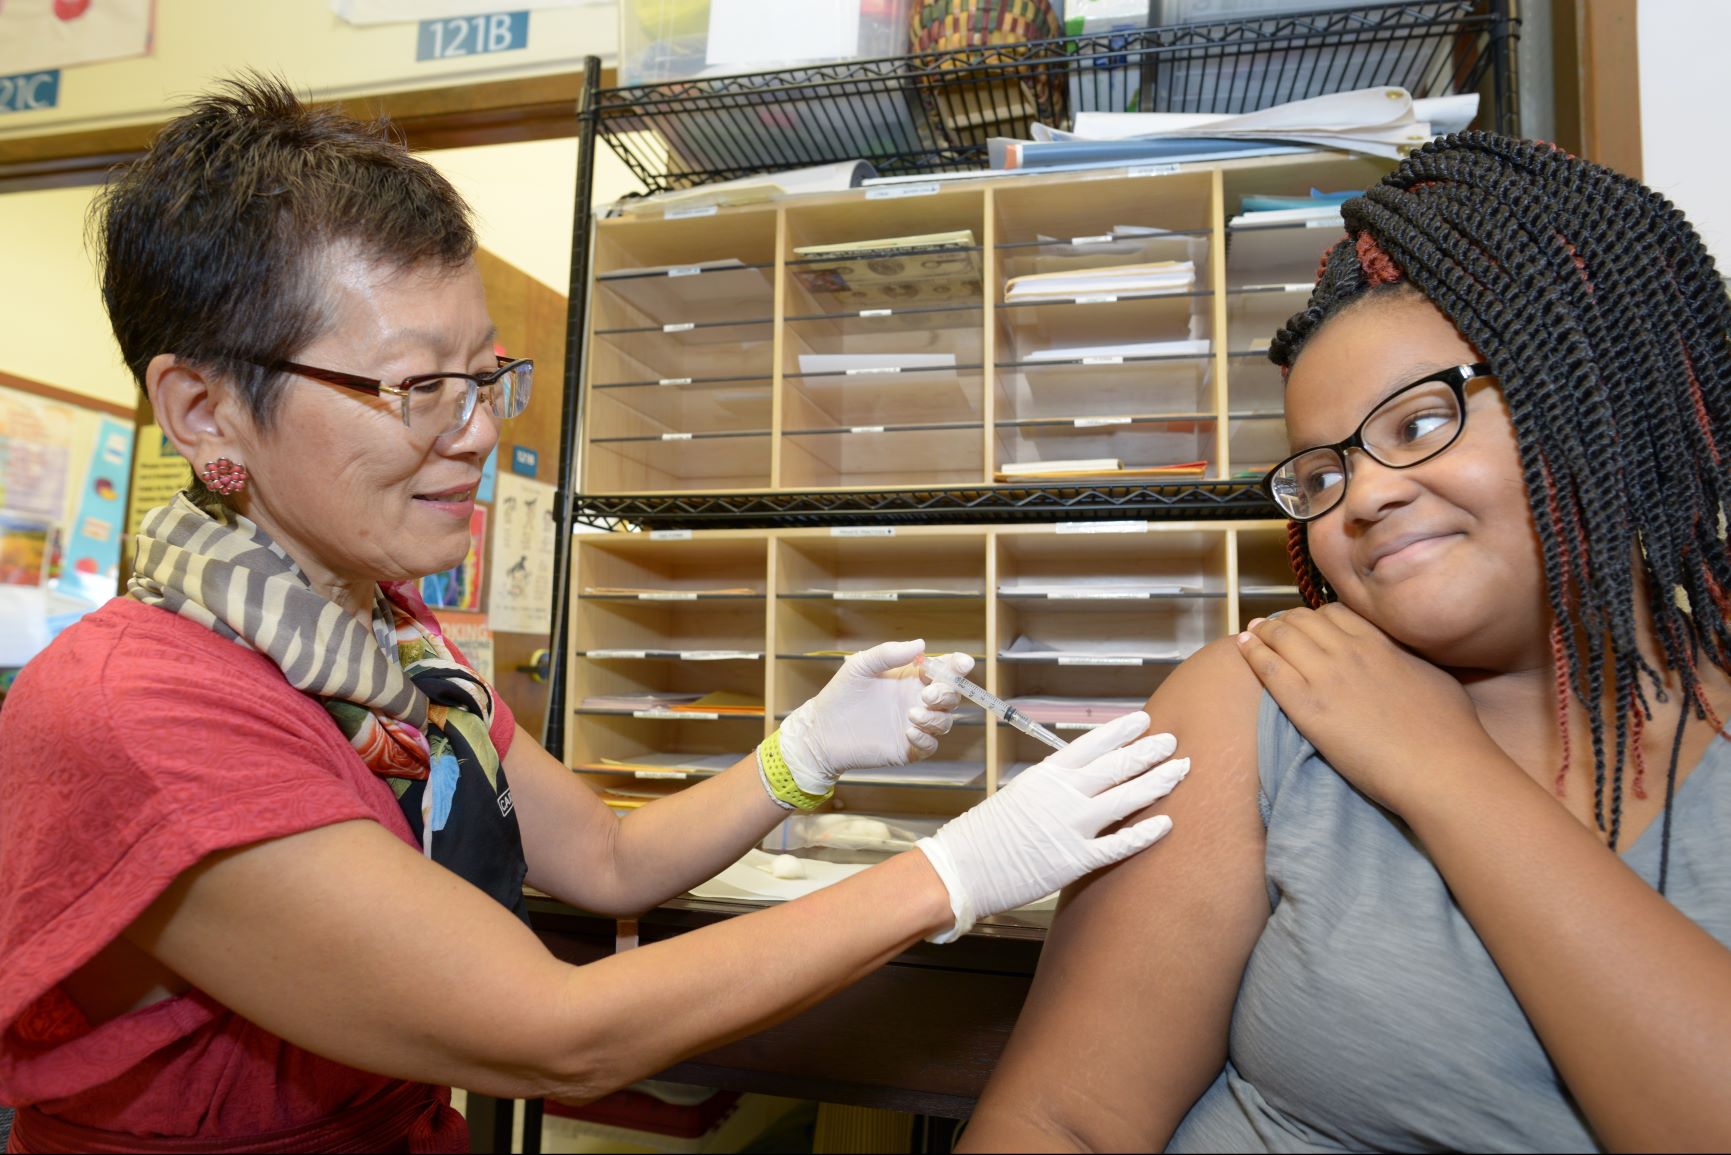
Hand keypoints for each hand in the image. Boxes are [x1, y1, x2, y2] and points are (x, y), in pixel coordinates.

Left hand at [777, 639, 971, 793]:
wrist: (823, 731)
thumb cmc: (841, 694)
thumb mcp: (861, 665)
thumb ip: (889, 653)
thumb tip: (921, 644)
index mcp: (912, 677)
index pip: (944, 669)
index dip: (958, 665)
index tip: (962, 663)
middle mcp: (918, 700)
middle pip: (951, 696)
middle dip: (946, 693)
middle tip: (926, 694)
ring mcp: (915, 724)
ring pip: (945, 721)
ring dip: (935, 717)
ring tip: (911, 715)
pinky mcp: (909, 748)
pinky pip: (931, 745)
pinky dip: (926, 738)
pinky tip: (909, 732)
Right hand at [916, 711, 1187, 941]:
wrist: (962, 868)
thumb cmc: (984, 834)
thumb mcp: (1018, 795)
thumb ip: (1051, 787)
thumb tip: (1079, 780)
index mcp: (1046, 775)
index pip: (1092, 744)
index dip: (1121, 731)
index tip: (1143, 720)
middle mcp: (1062, 796)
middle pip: (1116, 767)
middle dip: (1149, 752)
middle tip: (1173, 742)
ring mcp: (1071, 827)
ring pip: (1125, 799)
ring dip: (1156, 782)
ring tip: (1180, 770)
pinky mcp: (1074, 861)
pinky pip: (1118, 846)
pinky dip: (1144, 834)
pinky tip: (1167, 824)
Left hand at [1234, 603, 1493, 814]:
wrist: (1438, 764)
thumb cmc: (1450, 730)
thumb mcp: (1435, 678)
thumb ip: (1410, 662)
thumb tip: (1408, 662)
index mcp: (1379, 642)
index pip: (1335, 614)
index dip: (1315, 616)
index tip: (1306, 622)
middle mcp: (1349, 650)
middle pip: (1304, 621)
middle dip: (1285, 620)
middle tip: (1271, 626)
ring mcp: (1325, 675)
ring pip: (1282, 637)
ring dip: (1264, 631)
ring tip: (1252, 632)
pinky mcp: (1306, 706)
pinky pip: (1269, 669)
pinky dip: (1252, 653)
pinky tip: (1242, 647)